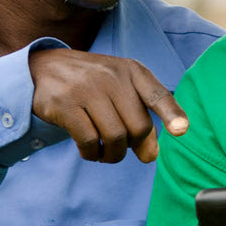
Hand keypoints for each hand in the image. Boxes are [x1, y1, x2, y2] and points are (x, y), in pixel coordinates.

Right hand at [30, 48, 186, 162]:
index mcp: (132, 71)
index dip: (171, 114)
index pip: (157, 94)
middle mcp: (111, 76)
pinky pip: (88, 140)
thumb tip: (151, 156)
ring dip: (112, 155)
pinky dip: (91, 154)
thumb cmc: (91, 85)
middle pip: (138, 127)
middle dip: (133, 147)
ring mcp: (86, 88)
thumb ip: (140, 118)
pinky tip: (88, 151)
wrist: (44, 68)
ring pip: (115, 137)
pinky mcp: (64, 104)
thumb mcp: (119, 90)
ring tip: (104, 154)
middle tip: (120, 150)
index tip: (181, 131)